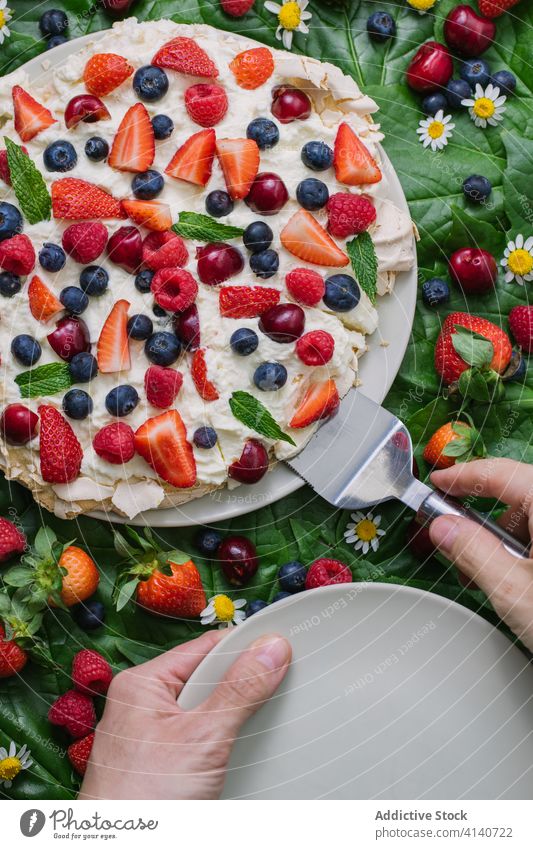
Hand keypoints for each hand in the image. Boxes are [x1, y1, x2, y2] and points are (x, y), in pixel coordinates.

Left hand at [79, 630, 290, 799]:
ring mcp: (152, 739)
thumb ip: (239, 691)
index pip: (204, 648)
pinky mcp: (163, 767)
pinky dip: (225, 743)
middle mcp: (144, 706)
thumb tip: (271, 648)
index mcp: (142, 684)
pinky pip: (202, 740)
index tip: (282, 647)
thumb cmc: (143, 801)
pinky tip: (245, 750)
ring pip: (207, 712)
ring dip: (235, 718)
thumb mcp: (203, 737)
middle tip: (283, 684)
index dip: (243, 646)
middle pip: (207, 680)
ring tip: (267, 718)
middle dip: (242, 686)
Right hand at [429, 458, 532, 650]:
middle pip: (520, 496)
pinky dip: (529, 552)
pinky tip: (517, 579)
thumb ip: (473, 552)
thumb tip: (443, 527)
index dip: (464, 476)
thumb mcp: (516, 592)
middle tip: (454, 541)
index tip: (437, 483)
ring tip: (489, 576)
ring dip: (508, 542)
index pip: (502, 473)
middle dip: (484, 520)